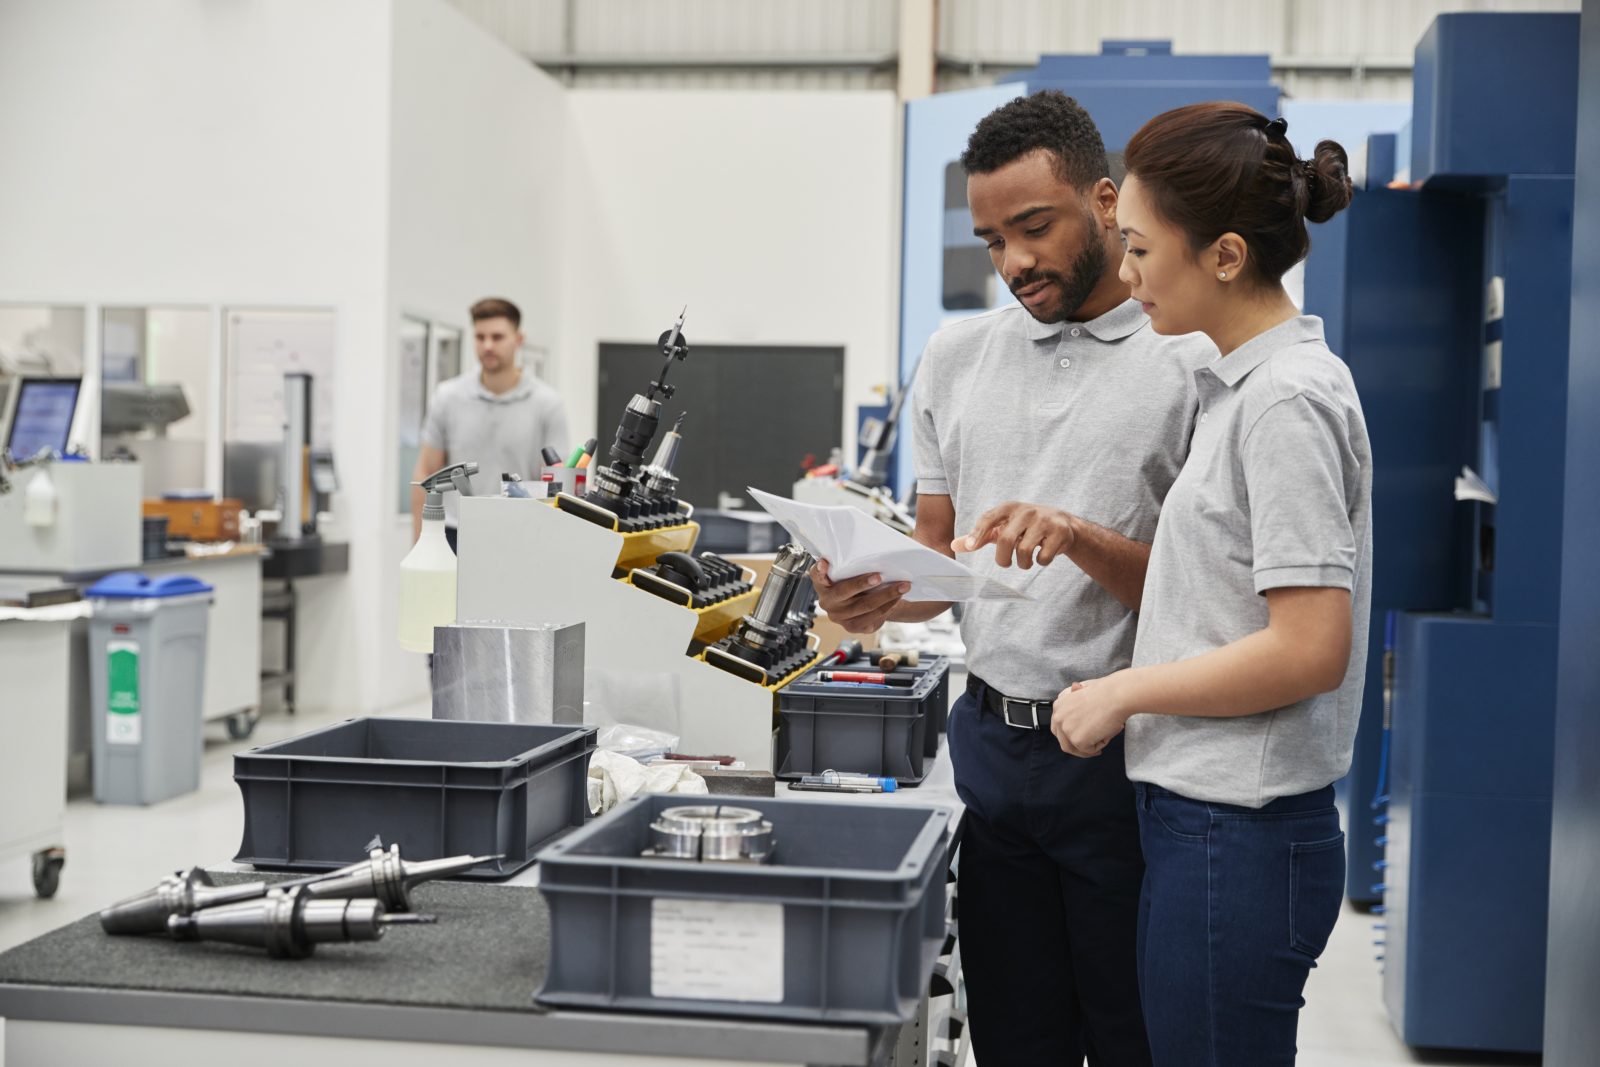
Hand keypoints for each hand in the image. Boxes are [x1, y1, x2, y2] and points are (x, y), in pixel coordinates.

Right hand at [811, 559, 910, 633]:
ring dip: (886, 596)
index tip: (824, 563)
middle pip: (844, 592)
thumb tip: (868, 550)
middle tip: (879, 576)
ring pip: (864, 606)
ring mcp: (839, 617)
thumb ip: (849, 563)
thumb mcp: (849, 570)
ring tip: (902, 586)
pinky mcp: (853, 627)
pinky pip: (873, 618)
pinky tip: (897, 599)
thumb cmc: (855, 580)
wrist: (864, 601)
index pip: (817, 575)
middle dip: (863, 584)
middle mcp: (828, 602)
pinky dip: (888, 607)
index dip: (820, 570)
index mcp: (822, 584)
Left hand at [952, 501, 1077, 568]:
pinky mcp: (1060, 532)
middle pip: (1006, 540)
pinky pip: (1043, 557)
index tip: (971, 547)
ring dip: (1023, 564)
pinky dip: (1041, 562)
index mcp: (1009, 508)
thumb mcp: (1003, 527)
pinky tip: (1042, 556)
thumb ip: (980, 536)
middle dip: (1002, 559)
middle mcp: (1027, 511)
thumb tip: (954, 545)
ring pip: (1025, 551)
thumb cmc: (1025, 527)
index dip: (978, 532)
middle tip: (1004, 563)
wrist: (1063, 524)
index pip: (989, 518)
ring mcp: (1045, 520)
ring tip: (1026, 561)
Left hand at [1051, 673, 1132, 757]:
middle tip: (1093, 746)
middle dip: (1078, 746)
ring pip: (1074, 749)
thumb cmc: (1106, 692)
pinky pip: (1089, 750)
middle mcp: (1058, 718)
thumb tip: (1077, 719)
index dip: (1071, 735)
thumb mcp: (1082, 693)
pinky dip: (1100, 744)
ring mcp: (1066, 729)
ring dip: (1089, 747)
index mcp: (1058, 706)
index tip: (1084, 736)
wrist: (1116, 695)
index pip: (1058, 728)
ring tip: (1103, 737)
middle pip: (1064, 741)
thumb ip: (1075, 706)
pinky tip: (1107, 733)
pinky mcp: (1077, 740)